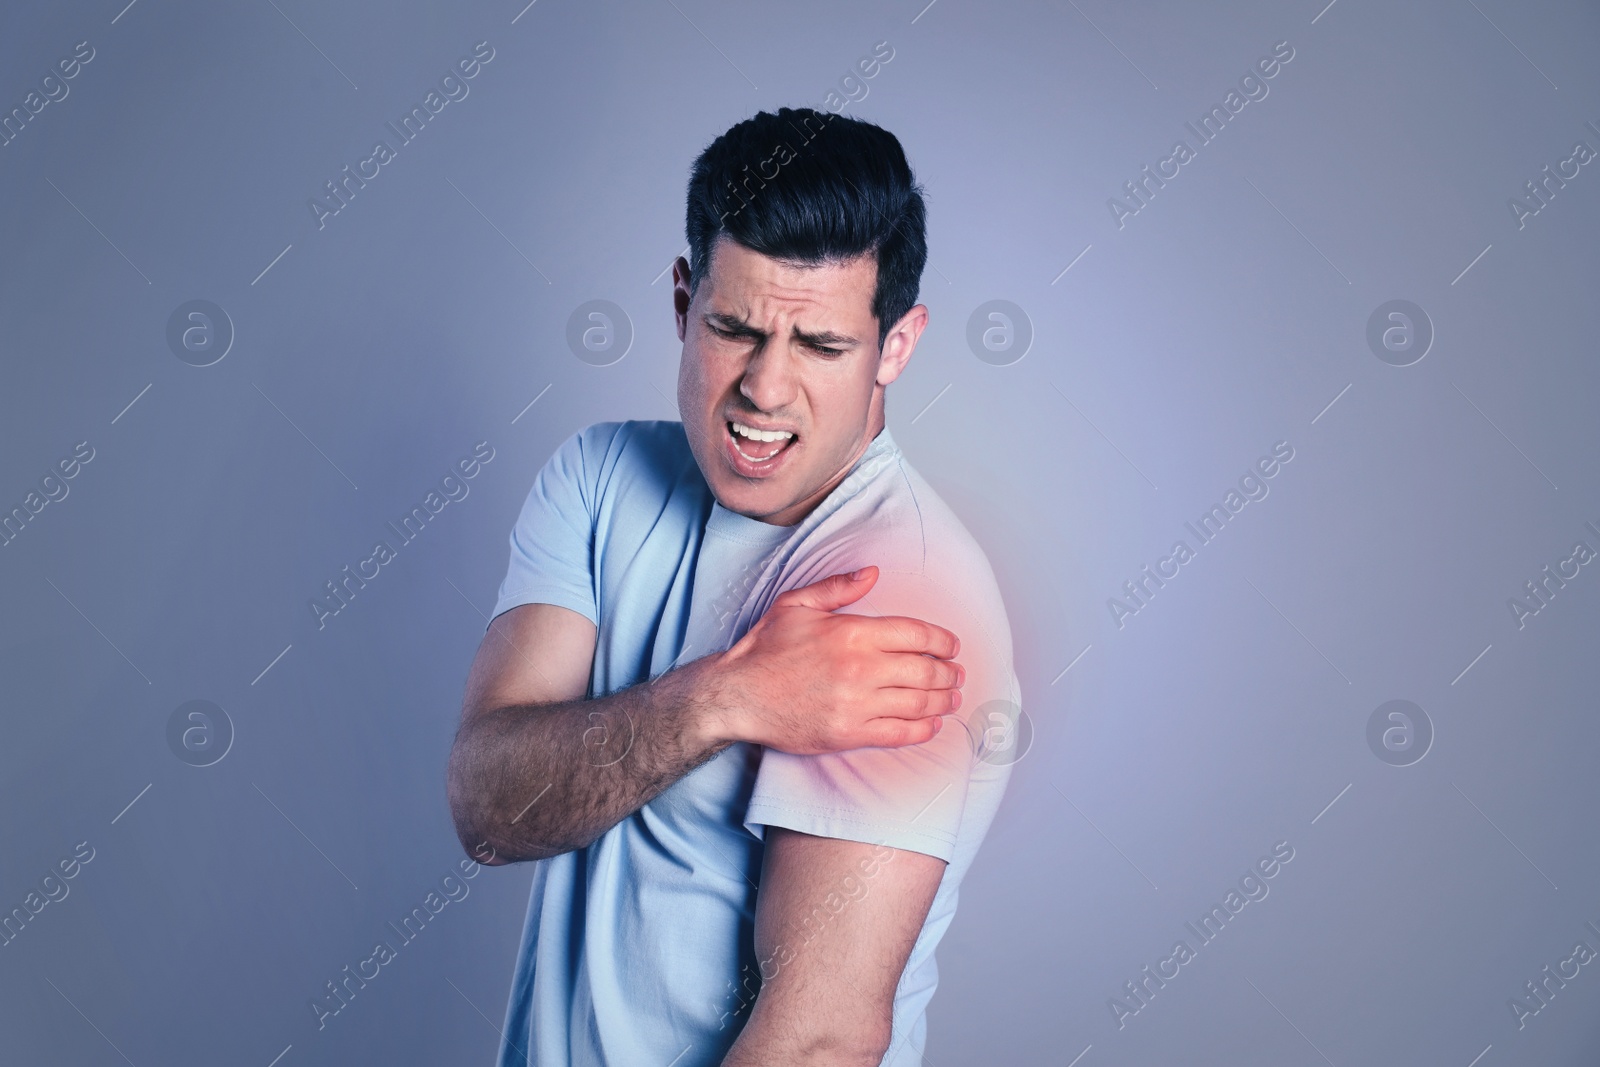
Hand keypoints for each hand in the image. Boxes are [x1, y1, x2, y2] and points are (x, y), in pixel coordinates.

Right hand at [705, 566, 963, 752]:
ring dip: (943, 701)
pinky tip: (933, 724)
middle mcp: (860, 668)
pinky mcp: (849, 734)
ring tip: (953, 698)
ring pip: (918, 703)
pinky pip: (899, 733)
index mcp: (852, 632)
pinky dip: (923, 729)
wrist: (737, 696)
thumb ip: (838, 587)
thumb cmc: (764, 649)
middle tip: (958, 674)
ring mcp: (856, 704)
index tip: (952, 646)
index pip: (916, 634)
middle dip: (949, 673)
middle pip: (925, 670)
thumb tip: (872, 573)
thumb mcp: (796, 605)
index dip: (943, 641)